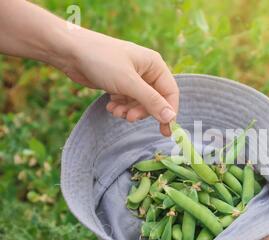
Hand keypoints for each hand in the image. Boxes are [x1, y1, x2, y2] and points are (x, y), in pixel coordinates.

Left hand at [60, 29, 178, 135]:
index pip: (170, 93)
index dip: (169, 112)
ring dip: (129, 111)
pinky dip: (120, 107)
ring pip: (140, 103)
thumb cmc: (101, 60)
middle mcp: (147, 71)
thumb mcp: (128, 83)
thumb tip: (171, 117)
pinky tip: (110, 106)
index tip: (166, 130)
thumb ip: (151, 101)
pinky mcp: (120, 83)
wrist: (69, 51)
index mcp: (155, 65)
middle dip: (142, 111)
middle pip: (155, 100)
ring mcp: (133, 78)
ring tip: (116, 111)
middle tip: (129, 117)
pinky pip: (127, 101)